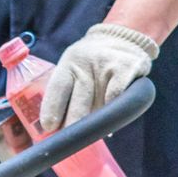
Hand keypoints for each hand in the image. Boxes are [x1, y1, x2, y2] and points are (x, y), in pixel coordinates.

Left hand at [40, 23, 158, 131]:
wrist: (125, 39)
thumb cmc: (92, 64)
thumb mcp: (74, 69)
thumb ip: (65, 93)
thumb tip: (53, 129)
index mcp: (69, 63)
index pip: (58, 87)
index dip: (52, 108)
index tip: (50, 127)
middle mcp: (86, 62)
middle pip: (79, 101)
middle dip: (74, 123)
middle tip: (70, 138)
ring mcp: (108, 64)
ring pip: (99, 105)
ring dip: (95, 121)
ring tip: (91, 130)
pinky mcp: (127, 68)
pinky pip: (117, 98)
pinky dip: (113, 112)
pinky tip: (110, 123)